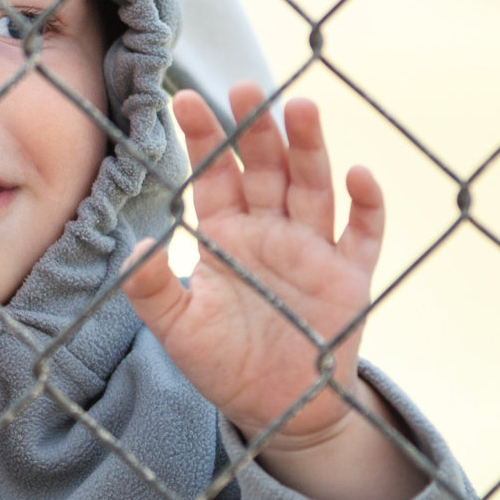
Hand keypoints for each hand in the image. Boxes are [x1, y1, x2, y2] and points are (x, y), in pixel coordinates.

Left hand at [123, 85, 420, 499]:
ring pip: (313, 185)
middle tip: (245, 87)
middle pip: (266, 167)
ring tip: (302, 108)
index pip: (214, 174)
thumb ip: (152, 291)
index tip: (184, 100)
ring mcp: (313, 248)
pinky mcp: (350, 276)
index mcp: (226, 233)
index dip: (203, 137)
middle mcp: (270, 229)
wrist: (274, 411)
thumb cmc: (221, 363)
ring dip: (309, 147)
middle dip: (256, 128)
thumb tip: (133, 250)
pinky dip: (366, 204)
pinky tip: (359, 175)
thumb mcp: (177, 329)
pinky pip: (362, 233)